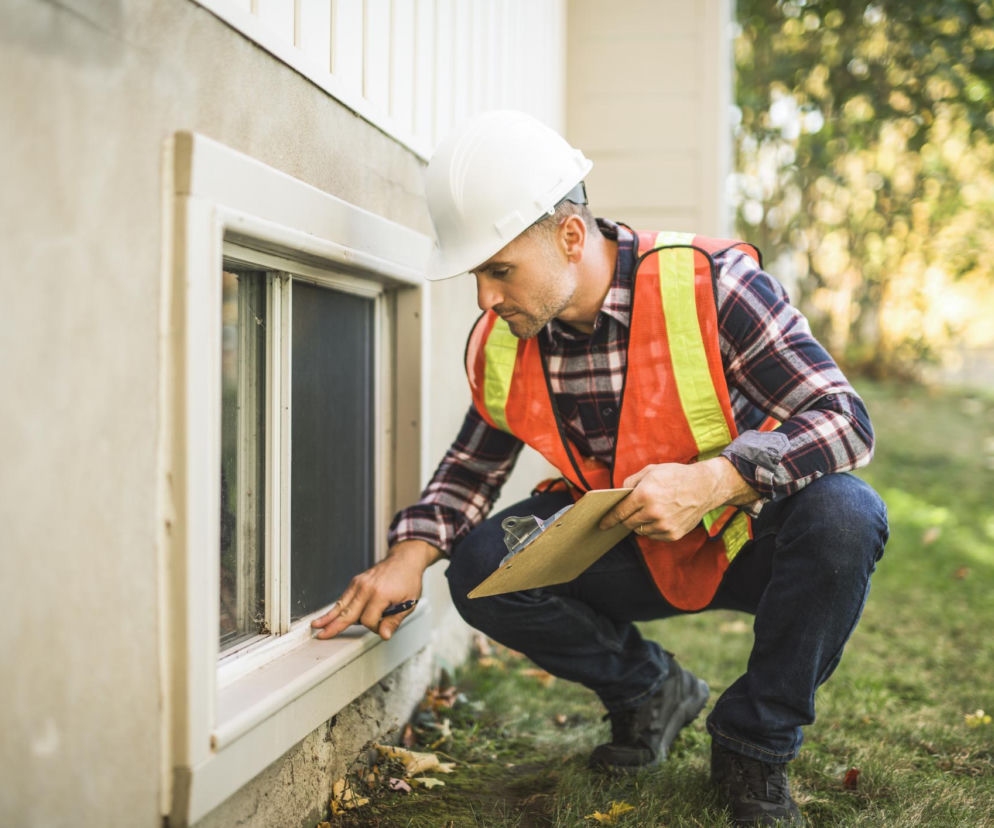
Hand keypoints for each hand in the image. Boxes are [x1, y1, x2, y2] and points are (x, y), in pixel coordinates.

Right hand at [310, 540, 440, 640]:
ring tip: (316, 626)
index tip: (383, 626)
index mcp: (380, 594)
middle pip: (348, 612)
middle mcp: (367, 588)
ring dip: (329, 617)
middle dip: (334, 626)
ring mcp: (359, 583)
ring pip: (342, 604)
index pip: (368, 621)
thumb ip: (394, 621)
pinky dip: (335, 608)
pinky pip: (344, 597)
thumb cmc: (408, 580)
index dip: (375, 628)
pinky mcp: (356, 581)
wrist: (404, 560)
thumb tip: (383, 635)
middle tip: (322, 636)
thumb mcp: (408, 603)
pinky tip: (327, 616)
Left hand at [599, 458, 757, 541]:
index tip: (602, 524)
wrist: (705, 487)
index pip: (620, 512)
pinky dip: (652, 528)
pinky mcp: (673, 534)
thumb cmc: (676, 476)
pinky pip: (654, 535)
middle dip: (625, 519)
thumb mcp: (651, 471)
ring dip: (640, 523)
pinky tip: (660, 517)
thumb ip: (631, 482)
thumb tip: (618, 495)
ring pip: (640, 530)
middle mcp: (653, 512)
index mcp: (645, 494)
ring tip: (649, 511)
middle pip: (628, 523)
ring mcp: (664, 525)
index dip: (609, 519)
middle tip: (626, 514)